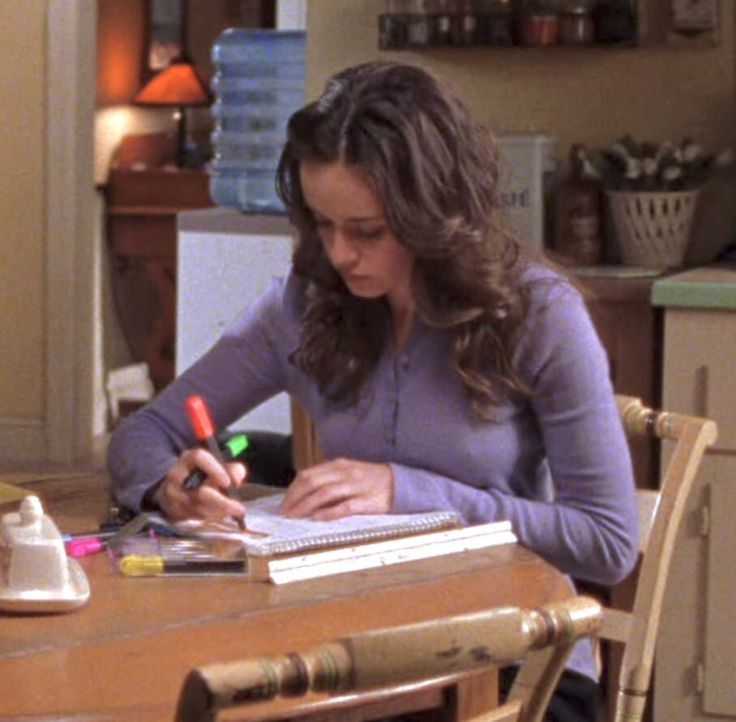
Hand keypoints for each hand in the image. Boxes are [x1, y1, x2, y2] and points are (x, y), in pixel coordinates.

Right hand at [152, 448, 246, 522]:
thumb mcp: (217, 466)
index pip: (198, 458)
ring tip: (235, 512)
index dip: (215, 469)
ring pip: (200, 509)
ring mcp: (173, 496)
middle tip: (240, 509)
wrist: (174, 489)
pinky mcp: (174, 511)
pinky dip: (212, 518)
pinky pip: (196, 518)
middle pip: (200, 493)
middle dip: (223, 503)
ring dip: (220, 513)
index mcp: (188, 459)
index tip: (228, 483)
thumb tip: (236, 480)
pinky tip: (223, 516)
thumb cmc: (202, 475)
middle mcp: (177, 476)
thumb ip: (231, 469)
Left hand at [279, 457, 393, 519]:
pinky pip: (345, 507)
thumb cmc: (369, 481)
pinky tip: (318, 518)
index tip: (284, 503)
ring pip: (325, 493)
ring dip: (307, 505)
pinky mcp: (367, 501)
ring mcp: (356, 486)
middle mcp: (345, 473)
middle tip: (285, 512)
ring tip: (295, 516)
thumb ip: (327, 480)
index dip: (293, 490)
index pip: (308, 475)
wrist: (399, 483)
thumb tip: (302, 495)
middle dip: (295, 498)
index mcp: (338, 465)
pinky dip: (330, 512)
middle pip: (313, 483)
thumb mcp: (347, 473)